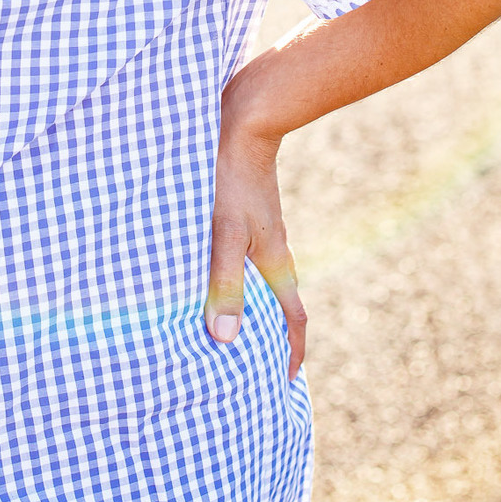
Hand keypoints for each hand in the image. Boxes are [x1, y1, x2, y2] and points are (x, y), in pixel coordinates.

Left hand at [203, 98, 306, 380]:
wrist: (245, 120)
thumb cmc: (231, 178)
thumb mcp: (224, 234)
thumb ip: (224, 284)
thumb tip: (225, 339)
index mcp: (276, 262)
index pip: (294, 319)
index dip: (292, 352)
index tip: (284, 381)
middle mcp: (274, 249)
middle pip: (279, 302)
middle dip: (271, 335)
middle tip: (253, 363)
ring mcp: (262, 229)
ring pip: (261, 278)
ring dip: (251, 304)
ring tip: (227, 324)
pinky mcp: (246, 211)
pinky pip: (245, 255)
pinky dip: (234, 275)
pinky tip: (207, 271)